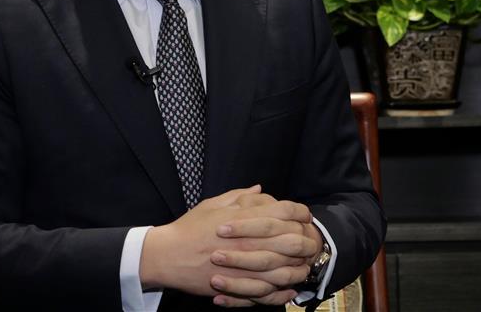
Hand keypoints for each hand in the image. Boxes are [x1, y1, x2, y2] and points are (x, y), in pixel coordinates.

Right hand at [139, 185, 312, 298]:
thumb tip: (260, 190)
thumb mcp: (214, 204)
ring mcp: (244, 265)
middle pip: (290, 240)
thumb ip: (240, 197)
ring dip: (298, 267)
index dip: (300, 212)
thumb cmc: (189, 228)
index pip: (284, 211)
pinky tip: (290, 289)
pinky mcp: (237, 285)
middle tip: (312, 242)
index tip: (306, 216)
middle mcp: (248, 240)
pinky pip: (267, 291)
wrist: (167, 255)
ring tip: (305, 267)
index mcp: (244, 217)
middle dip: (306, 241)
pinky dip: (282, 291)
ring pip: (283, 268)